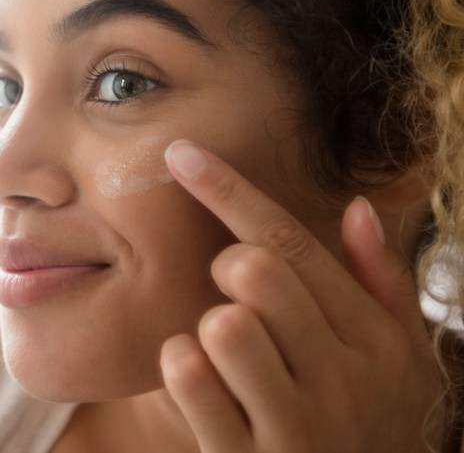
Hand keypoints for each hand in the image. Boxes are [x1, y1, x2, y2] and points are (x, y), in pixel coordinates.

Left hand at [158, 140, 443, 452]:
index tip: (181, 152)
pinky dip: (180, 367)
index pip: (293, 243)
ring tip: (227, 358)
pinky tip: (202, 385)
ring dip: (206, 329)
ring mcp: (297, 426)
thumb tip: (358, 205)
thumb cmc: (367, 427)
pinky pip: (189, 377)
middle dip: (226, 271)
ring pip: (222, 321)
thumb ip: (380, 284)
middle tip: (234, 300)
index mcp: (377, 343)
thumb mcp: (398, 362)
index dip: (230, 190)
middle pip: (255, 270)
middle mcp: (344, 380)